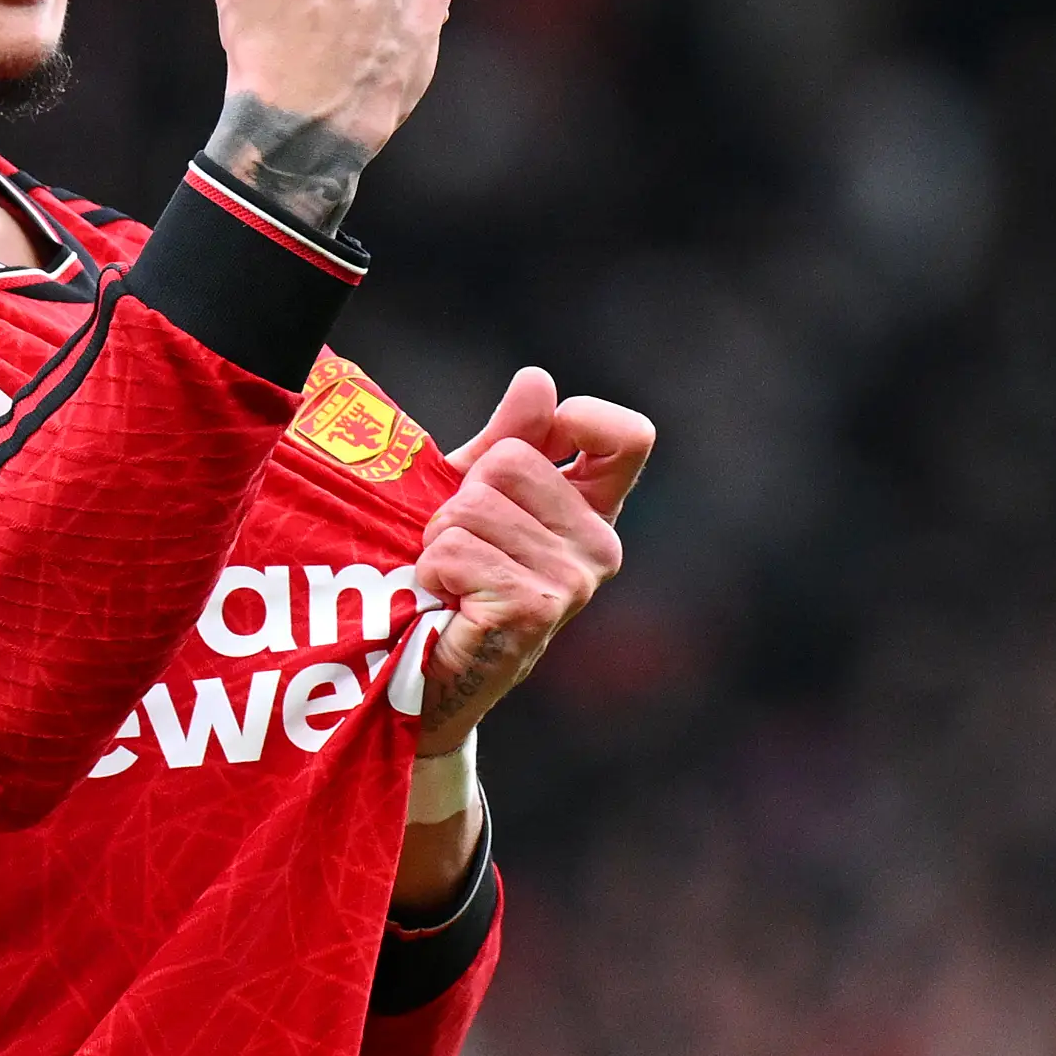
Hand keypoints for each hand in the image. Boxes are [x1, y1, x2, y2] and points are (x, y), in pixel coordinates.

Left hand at [409, 368, 654, 753]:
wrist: (425, 675)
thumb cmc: (454, 578)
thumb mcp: (478, 495)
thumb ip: (510, 438)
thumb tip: (538, 379)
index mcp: (593, 511)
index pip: (630, 437)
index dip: (580, 418)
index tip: (540, 438)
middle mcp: (598, 547)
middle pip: (513, 459)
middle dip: (463, 497)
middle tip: (464, 546)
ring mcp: (573, 582)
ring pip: (474, 506)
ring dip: (440, 539)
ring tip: (452, 579)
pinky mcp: (534, 608)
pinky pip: (455, 549)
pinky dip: (432, 571)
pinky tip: (448, 604)